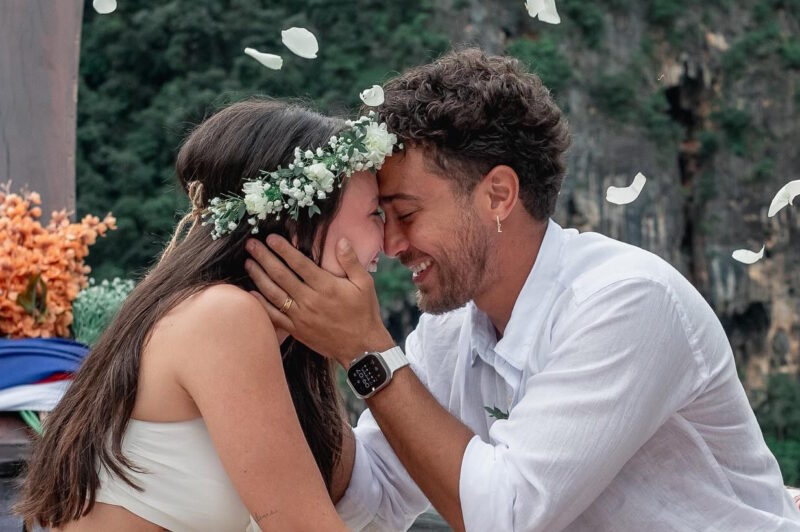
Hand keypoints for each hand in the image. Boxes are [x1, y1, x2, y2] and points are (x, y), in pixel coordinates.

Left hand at [244, 235, 394, 365]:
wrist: (361, 347)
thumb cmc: (364, 312)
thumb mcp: (365, 284)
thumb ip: (351, 261)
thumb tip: (342, 240)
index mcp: (326, 286)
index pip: (299, 263)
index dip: (283, 249)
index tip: (271, 238)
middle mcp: (310, 300)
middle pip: (281, 275)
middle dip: (264, 258)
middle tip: (251, 244)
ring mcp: (301, 316)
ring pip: (273, 294)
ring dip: (258, 277)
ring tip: (248, 263)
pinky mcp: (296, 330)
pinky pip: (274, 316)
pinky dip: (261, 305)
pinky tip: (251, 293)